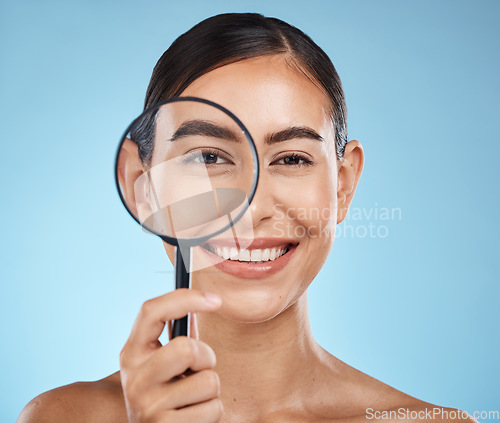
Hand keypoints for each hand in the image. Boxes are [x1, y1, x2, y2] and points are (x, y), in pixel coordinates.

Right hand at [119, 288, 222, 421]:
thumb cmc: (165, 395)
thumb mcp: (162, 364)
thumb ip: (178, 335)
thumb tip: (205, 300)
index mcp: (132, 353)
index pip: (150, 311)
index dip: (184, 298)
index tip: (215, 300)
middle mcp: (135, 377)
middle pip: (186, 347)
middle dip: (206, 357)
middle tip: (199, 368)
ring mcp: (147, 406)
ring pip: (208, 380)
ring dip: (211, 390)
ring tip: (193, 398)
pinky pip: (213, 409)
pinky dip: (211, 412)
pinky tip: (193, 417)